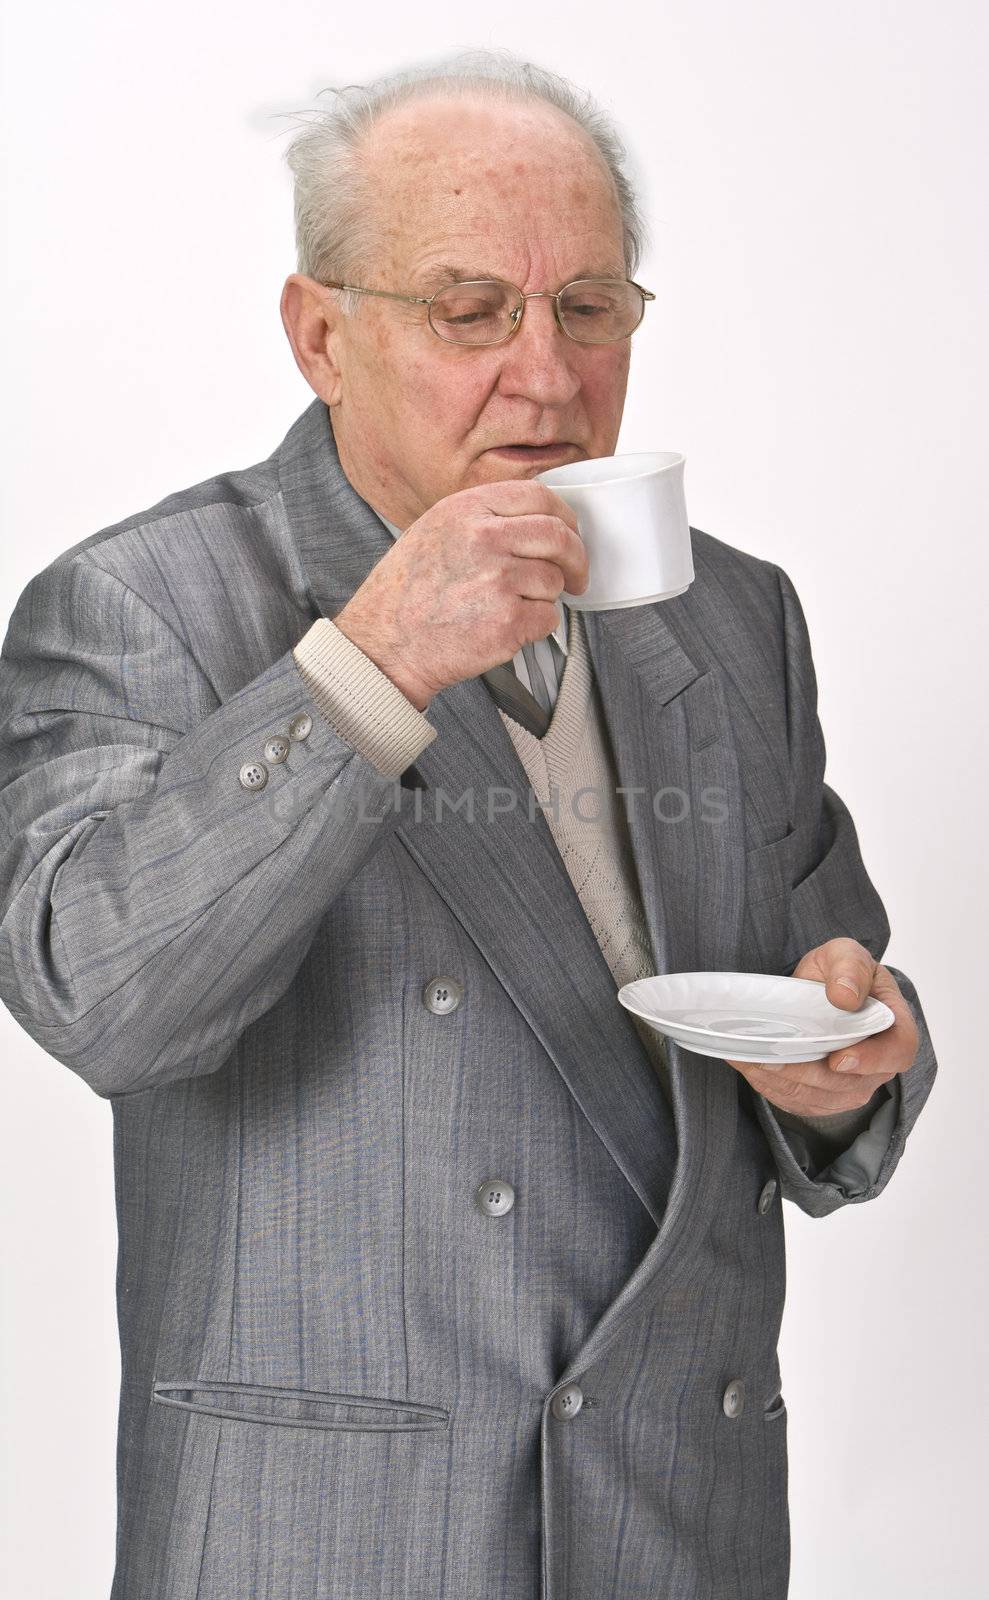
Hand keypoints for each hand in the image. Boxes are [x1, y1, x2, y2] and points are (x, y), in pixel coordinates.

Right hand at [332, 480, 589, 709]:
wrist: (386, 645)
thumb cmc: (406, 594)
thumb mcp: (436, 530)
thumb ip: (484, 517)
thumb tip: (539, 519)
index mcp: (467, 510)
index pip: (540, 497)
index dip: (565, 517)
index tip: (570, 533)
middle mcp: (484, 539)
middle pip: (559, 538)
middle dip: (577, 559)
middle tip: (576, 576)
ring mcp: (498, 581)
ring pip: (555, 582)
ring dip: (544, 598)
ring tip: (507, 607)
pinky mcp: (508, 622)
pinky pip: (548, 618)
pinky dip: (535, 627)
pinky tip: (504, 627)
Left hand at [724, 938, 918, 1116]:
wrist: (818, 992)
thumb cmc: (839, 973)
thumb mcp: (846, 955)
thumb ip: (849, 968)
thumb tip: (845, 996)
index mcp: (894, 1027)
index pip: (897, 1052)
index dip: (871, 1060)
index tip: (838, 1058)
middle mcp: (878, 1065)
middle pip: (849, 1084)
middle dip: (806, 1073)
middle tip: (771, 1056)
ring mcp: (852, 1087)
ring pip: (820, 1097)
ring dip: (783, 1081)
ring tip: (752, 1058)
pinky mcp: (824, 1098)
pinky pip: (800, 1102)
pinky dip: (773, 1087)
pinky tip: (751, 1066)